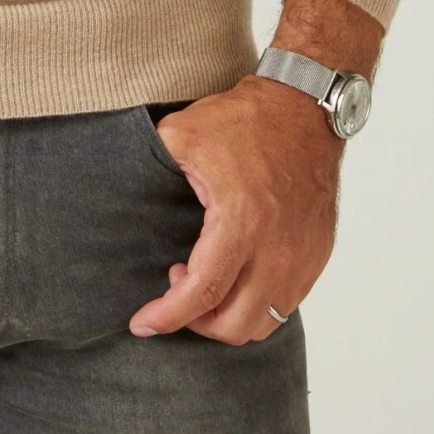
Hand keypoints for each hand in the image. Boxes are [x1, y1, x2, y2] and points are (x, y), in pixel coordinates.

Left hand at [127, 75, 340, 343]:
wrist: (305, 108)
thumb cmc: (246, 120)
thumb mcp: (184, 132)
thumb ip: (150, 164)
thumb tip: (117, 187)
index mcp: (241, 223)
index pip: (202, 294)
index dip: (166, 317)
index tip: (141, 323)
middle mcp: (277, 250)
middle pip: (234, 325)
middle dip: (196, 322)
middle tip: (177, 286)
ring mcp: (301, 257)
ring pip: (262, 323)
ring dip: (228, 317)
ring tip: (208, 279)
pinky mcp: (316, 255)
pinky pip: (286, 304)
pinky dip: (256, 304)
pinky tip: (237, 274)